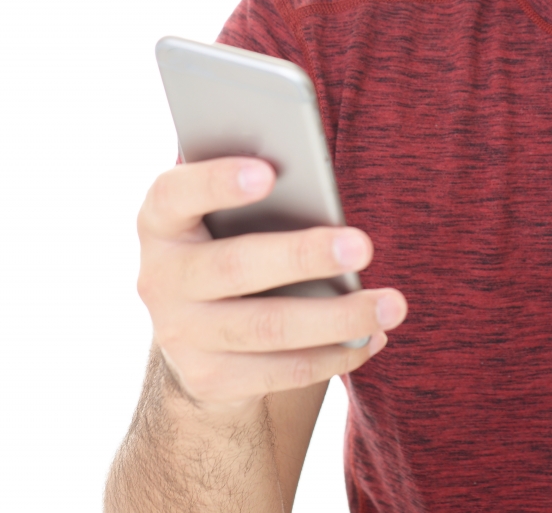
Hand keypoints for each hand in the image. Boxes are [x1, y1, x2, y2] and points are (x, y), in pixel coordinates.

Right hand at [135, 157, 406, 415]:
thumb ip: (260, 199)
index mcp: (161, 222)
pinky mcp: (210, 379)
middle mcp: (160, 279)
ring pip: (268, 327)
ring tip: (391, 304)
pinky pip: (282, 370)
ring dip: (338, 317)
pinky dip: (335, 354)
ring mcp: (180, 335)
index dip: (216, 182)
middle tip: (364, 246)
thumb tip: (322, 198)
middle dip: (303, 256)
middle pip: (235, 266)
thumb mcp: (230, 216)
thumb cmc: (235, 243)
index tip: (270, 172)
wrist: (199, 334)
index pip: (175, 194)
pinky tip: (372, 338)